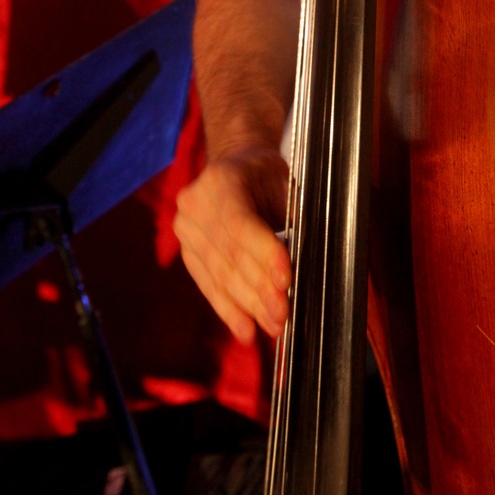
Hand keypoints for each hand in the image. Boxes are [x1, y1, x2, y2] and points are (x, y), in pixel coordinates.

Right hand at [174, 148, 290, 343]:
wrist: (234, 164)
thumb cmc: (266, 175)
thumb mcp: (284, 182)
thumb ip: (292, 215)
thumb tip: (307, 257)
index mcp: (222, 180)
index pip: (241, 224)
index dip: (264, 254)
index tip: (286, 280)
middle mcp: (195, 205)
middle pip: (230, 255)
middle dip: (259, 290)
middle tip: (283, 316)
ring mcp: (186, 230)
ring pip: (220, 275)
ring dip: (248, 305)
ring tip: (273, 326)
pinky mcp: (187, 253)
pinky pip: (208, 284)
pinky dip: (229, 309)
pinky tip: (246, 330)